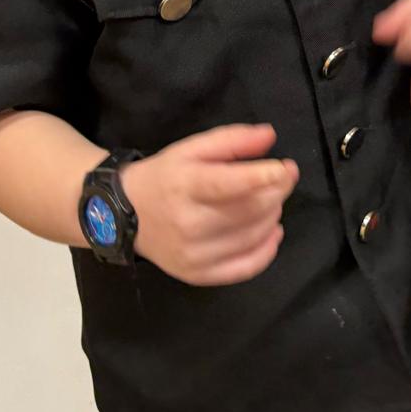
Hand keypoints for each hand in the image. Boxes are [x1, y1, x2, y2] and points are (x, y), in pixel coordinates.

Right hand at [121, 124, 297, 286]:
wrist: (123, 215)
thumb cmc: (165, 176)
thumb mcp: (192, 148)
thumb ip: (232, 140)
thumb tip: (269, 136)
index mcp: (185, 186)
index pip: (229, 185)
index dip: (264, 177)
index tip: (287, 169)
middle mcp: (188, 224)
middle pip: (249, 210)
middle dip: (276, 192)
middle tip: (282, 179)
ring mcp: (193, 254)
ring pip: (252, 236)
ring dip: (273, 215)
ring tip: (271, 201)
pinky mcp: (198, 275)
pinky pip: (245, 268)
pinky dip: (268, 250)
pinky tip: (273, 231)